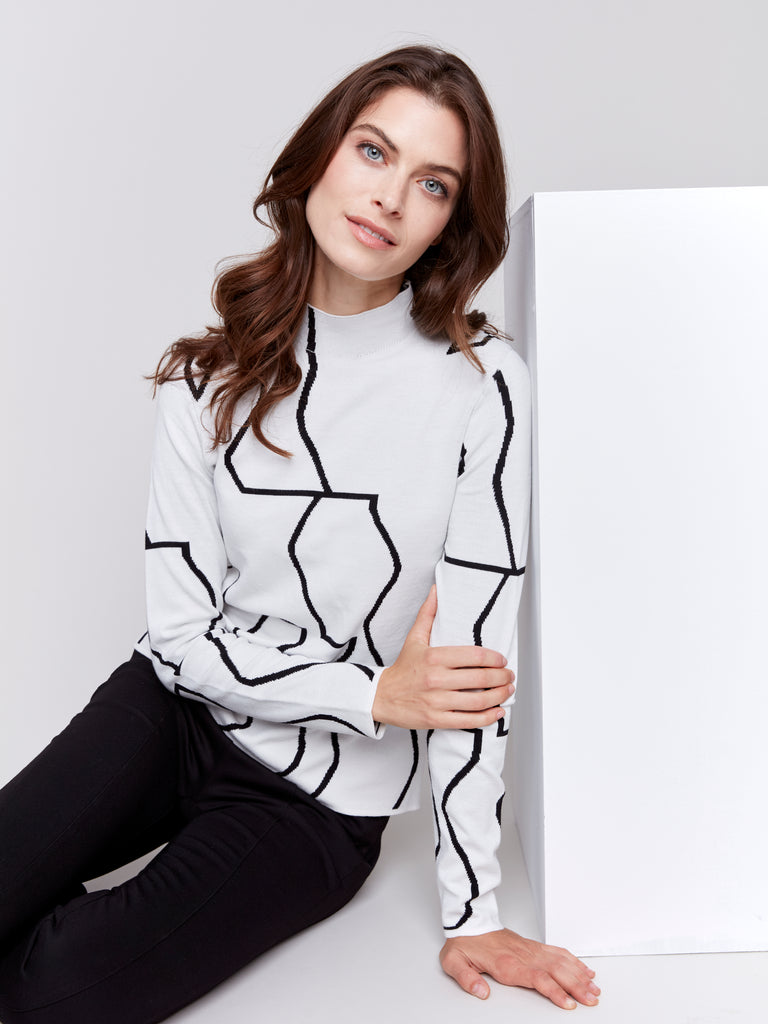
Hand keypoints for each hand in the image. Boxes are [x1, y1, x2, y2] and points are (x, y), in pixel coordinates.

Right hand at [372, 585, 513, 729]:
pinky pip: (468, 721)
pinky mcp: (437, 719)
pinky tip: (497, 711)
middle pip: (480, 678)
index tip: (502, 660)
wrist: (381, 696)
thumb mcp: (414, 639)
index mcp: (434, 657)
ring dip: (499, 695)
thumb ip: (428, 614)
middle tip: (509, 675)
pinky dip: (487, 717)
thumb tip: (436, 590)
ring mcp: (437, 701)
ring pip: (478, 700)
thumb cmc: (403, 668)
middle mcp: (436, 679)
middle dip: (502, 677)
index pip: (474, 656)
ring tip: (507, 690)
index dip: (494, 658)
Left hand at [440, 928, 599, 1009]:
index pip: (537, 978)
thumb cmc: (464, 944)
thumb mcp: (454, 962)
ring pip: (560, 961)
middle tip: (592, 999)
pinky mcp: (533, 946)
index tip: (569, 1003)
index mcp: (507, 963)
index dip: (555, 991)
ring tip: (594, 988)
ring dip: (579, 974)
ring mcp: (530, 950)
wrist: (468, 923)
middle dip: (576, 985)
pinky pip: (556, 951)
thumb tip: (481, 992)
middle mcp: (523, 956)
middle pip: (555, 970)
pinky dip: (573, 960)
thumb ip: (467, 979)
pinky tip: (584, 969)